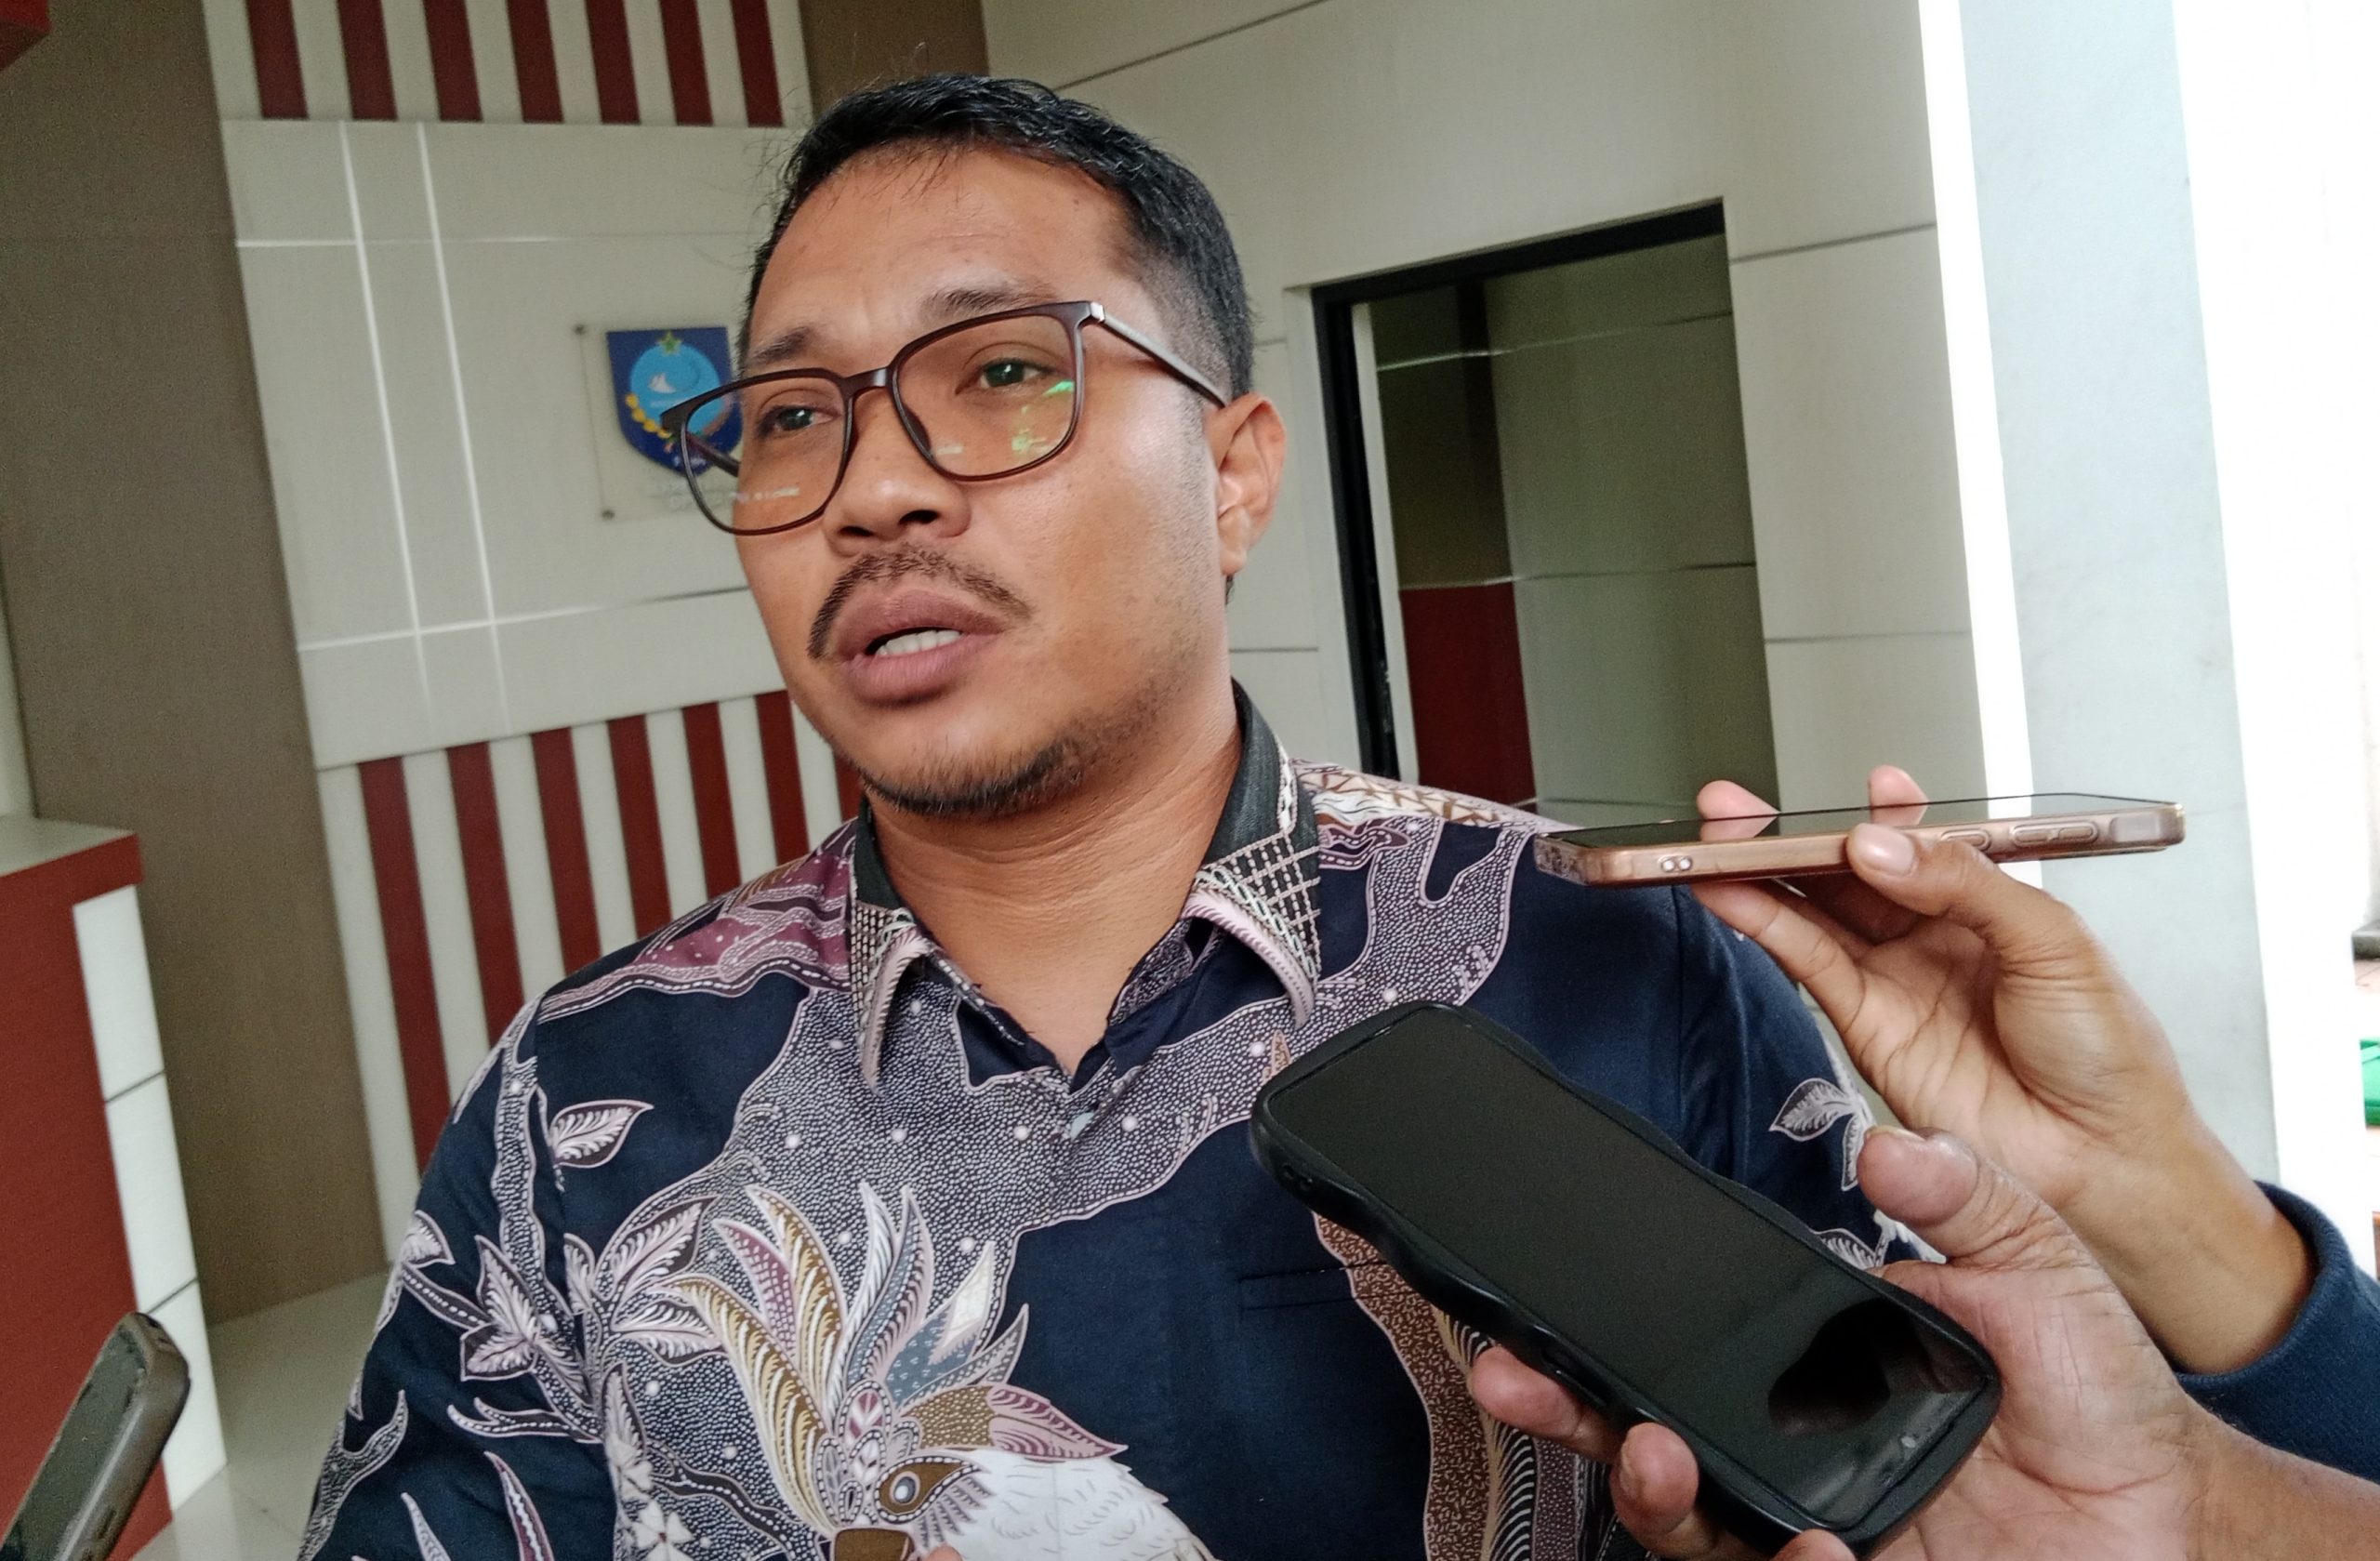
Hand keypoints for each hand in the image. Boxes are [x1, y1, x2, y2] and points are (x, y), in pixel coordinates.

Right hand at [1470, 1129, 2219, 1560]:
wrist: (2175, 1508)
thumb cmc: (2101, 1391)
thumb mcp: (2040, 1267)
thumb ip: (1968, 1200)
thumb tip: (1882, 1146)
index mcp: (1811, 1366)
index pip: (1682, 1352)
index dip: (1599, 1340)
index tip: (1539, 1318)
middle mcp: (1794, 1453)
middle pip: (1650, 1442)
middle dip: (1570, 1415)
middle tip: (1523, 1383)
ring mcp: (1818, 1530)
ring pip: (1695, 1530)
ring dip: (1655, 1497)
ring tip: (1657, 1461)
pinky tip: (1809, 1552)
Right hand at [1690, 767, 2307, 1372]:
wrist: (2102, 1155)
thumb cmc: (2106, 1053)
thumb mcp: (2053, 940)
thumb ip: (1964, 881)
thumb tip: (1882, 845)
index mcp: (1986, 902)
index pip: (1921, 843)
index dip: (1887, 814)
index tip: (1869, 787)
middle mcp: (1930, 936)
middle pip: (1845, 871)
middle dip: (1791, 835)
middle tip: (1740, 806)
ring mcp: (1893, 979)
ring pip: (1812, 911)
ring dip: (1759, 873)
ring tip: (1714, 843)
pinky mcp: (1863, 1025)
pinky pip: (1803, 962)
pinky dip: (1762, 923)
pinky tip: (1732, 894)